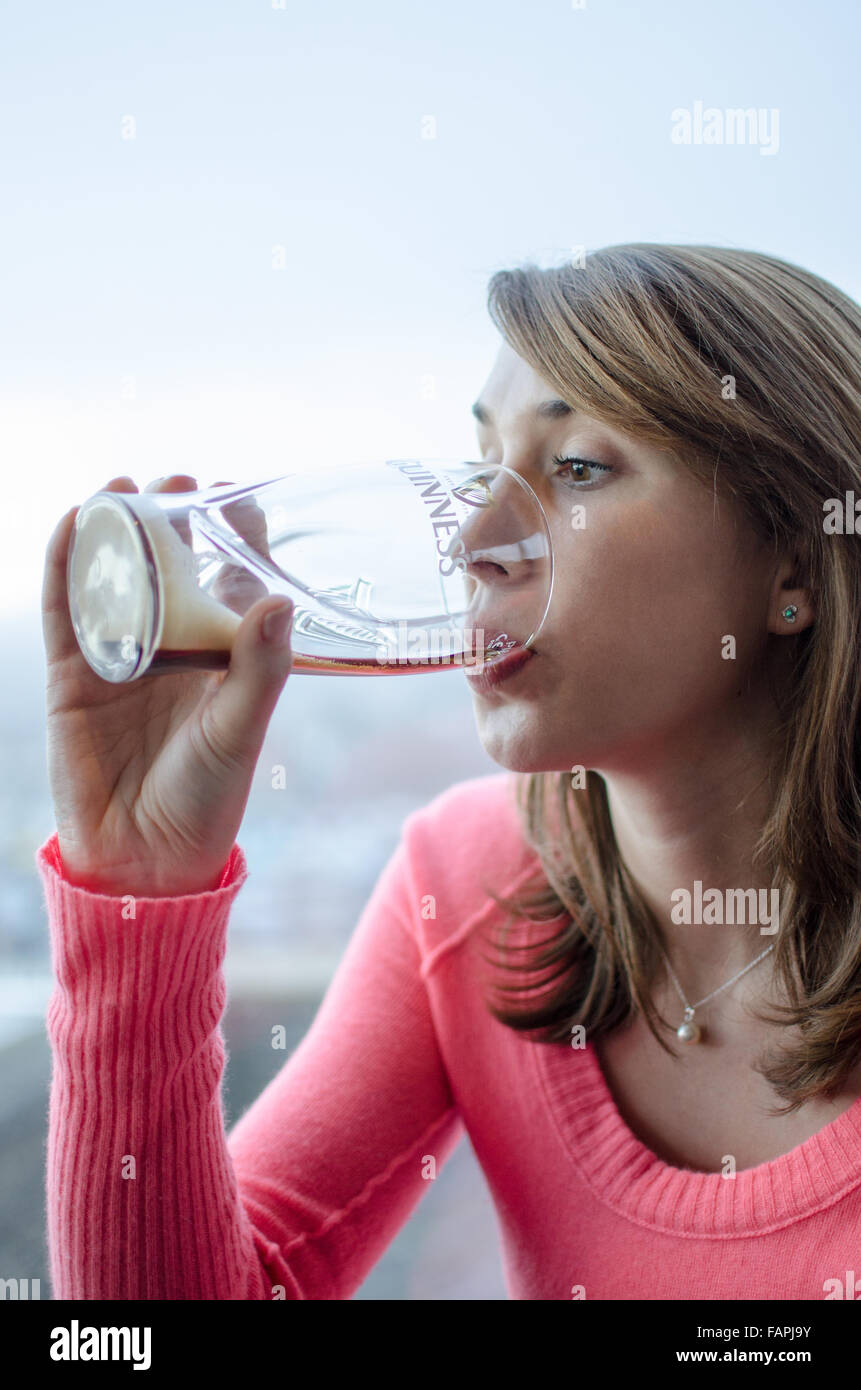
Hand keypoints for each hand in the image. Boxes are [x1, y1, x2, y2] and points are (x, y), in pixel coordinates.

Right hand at [42, 475, 294, 896]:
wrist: (141, 860)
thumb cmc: (205, 799)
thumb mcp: (239, 731)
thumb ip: (260, 669)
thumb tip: (279, 600)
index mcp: (220, 656)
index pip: (227, 580)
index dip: (231, 536)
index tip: (236, 495)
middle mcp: (171, 648)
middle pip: (169, 566)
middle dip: (172, 519)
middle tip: (181, 483)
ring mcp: (119, 657)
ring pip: (114, 578)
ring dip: (116, 529)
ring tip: (127, 485)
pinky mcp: (73, 675)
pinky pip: (65, 611)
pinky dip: (63, 566)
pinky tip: (70, 523)